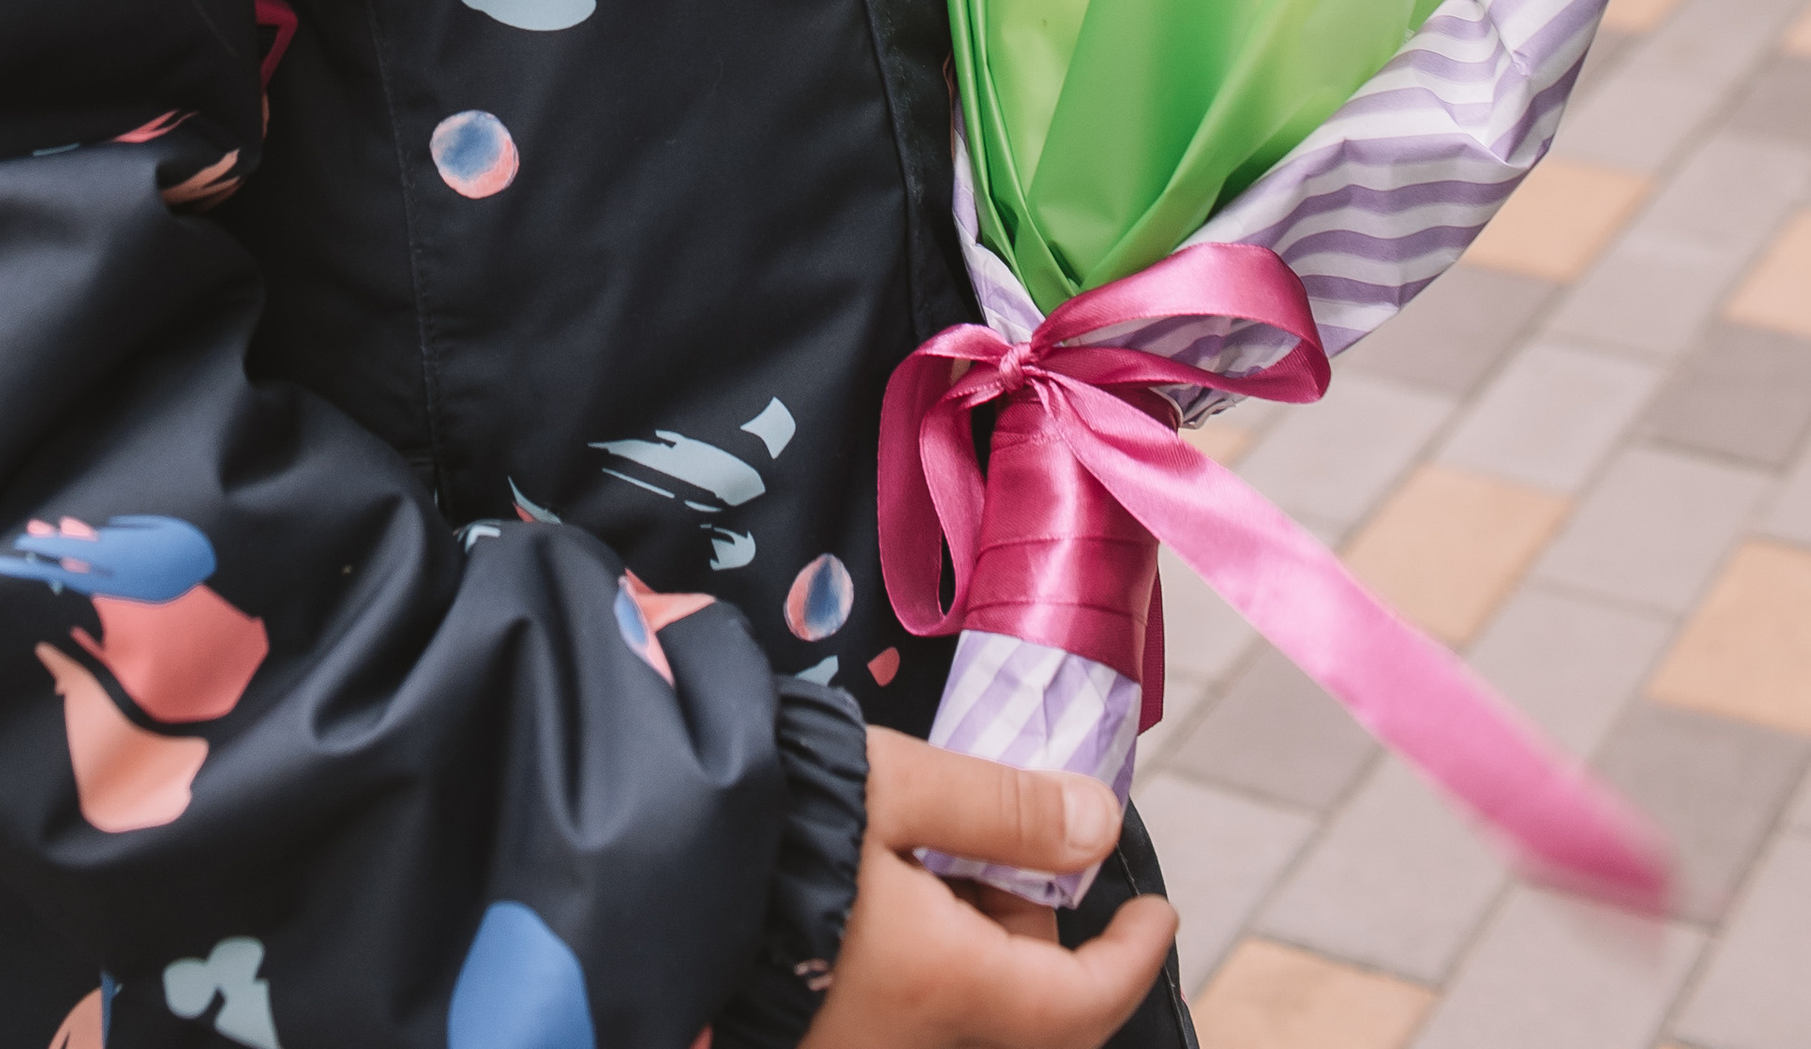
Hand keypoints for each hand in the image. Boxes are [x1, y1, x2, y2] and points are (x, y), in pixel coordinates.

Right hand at [801, 729, 1177, 1048]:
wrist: (652, 869)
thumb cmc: (778, 825)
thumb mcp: (899, 788)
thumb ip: (1007, 809)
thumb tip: (1100, 823)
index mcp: (952, 992)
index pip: (1084, 1005)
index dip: (1132, 958)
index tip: (1158, 909)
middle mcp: (916, 1046)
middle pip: (1019, 1005)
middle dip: (1037, 929)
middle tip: (1016, 839)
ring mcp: (863, 1047)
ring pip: (963, 1008)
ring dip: (978, 940)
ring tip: (938, 847)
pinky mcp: (818, 1038)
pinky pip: (907, 1009)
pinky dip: (928, 957)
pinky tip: (888, 887)